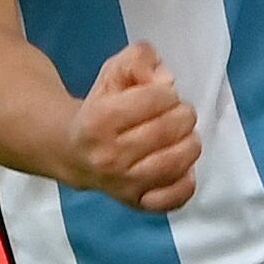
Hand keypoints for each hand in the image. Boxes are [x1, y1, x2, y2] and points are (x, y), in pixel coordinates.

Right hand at [66, 42, 197, 212]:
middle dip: (182, 115)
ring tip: (183, 136)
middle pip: (170, 129)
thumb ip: (138, 59)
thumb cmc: (100, 109)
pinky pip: (175, 197)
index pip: (156, 99)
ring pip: (178, 161)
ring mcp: (124, 184)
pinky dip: (186, 181)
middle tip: (177, 114)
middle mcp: (109, 156)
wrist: (73, 153)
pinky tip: (181, 167)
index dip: (167, 92)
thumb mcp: (112, 73)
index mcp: (99, 120)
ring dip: (189, 143)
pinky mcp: (136, 203)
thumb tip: (164, 77)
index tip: (163, 96)